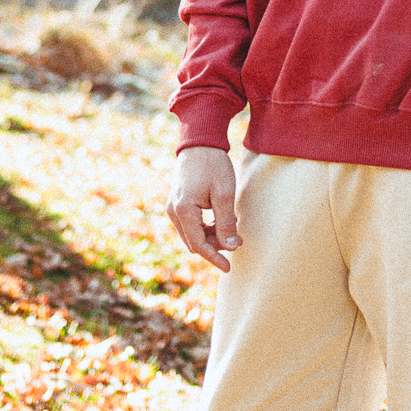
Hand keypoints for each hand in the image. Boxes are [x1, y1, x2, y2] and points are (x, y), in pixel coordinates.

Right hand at [167, 146, 241, 272]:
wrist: (199, 142)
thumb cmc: (213, 165)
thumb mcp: (224, 193)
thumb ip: (226, 222)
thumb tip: (230, 247)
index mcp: (183, 210)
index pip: (198, 245)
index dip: (214, 258)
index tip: (229, 267)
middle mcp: (173, 212)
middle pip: (194, 242)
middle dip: (215, 246)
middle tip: (237, 240)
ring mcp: (173, 208)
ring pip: (192, 235)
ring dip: (211, 237)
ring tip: (232, 230)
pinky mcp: (177, 204)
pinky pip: (190, 225)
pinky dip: (205, 229)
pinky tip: (221, 222)